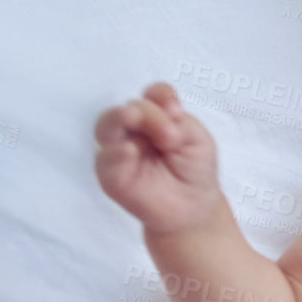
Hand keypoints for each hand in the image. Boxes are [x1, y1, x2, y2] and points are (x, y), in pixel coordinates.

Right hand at [95, 82, 223, 234]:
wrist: (191, 206)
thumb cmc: (194, 167)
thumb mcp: (196, 138)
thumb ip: (179, 122)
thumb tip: (162, 112)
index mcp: (156, 117)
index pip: (152, 95)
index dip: (161, 95)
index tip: (176, 109)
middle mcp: (134, 130)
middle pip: (127, 107)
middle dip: (143, 110)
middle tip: (165, 128)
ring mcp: (119, 150)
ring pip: (107, 126)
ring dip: (121, 120)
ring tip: (135, 120)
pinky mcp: (111, 175)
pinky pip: (105, 160)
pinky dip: (115, 152)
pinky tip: (128, 151)